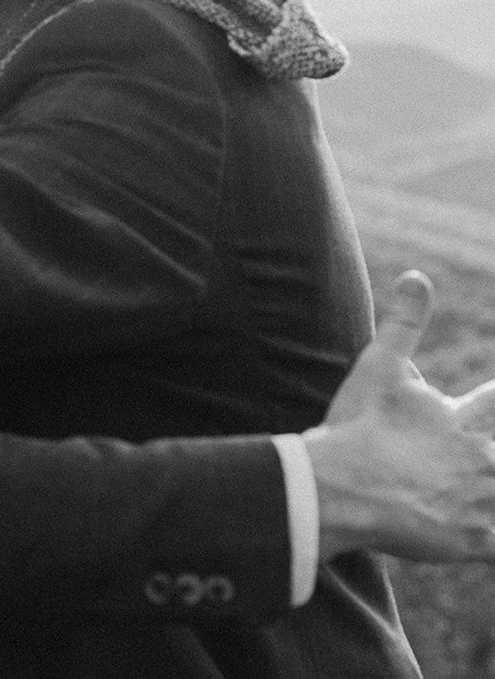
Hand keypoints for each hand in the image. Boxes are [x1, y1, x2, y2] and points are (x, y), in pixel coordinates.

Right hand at [305, 271, 494, 560]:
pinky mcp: (473, 541)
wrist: (338, 487)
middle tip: (489, 450)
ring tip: (488, 486)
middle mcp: (483, 459)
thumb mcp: (378, 368)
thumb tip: (417, 275)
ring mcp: (480, 503)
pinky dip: (493, 537)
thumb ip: (404, 322)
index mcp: (465, 420)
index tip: (494, 406)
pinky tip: (486, 533)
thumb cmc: (357, 427)